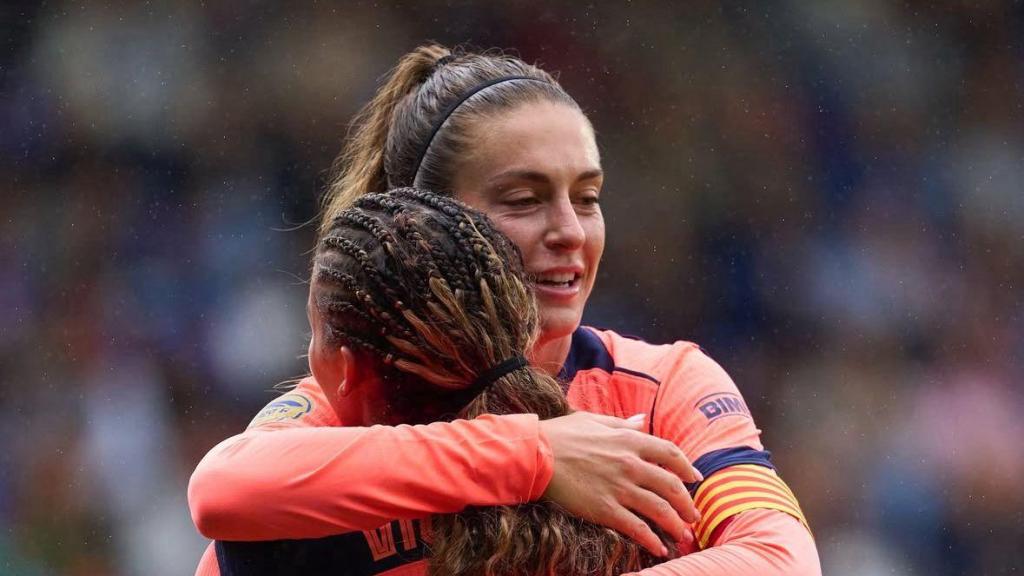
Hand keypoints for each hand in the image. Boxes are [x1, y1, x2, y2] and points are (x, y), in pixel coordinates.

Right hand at [539, 411, 702, 556]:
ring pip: (659, 509)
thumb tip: (641, 421)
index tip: (694, 479)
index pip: (670, 453)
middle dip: (687, 503)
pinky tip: (659, 548)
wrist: (533, 455)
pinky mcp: (604, 509)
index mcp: (628, 440)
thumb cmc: (560, 435)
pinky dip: (651, 539)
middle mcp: (629, 463)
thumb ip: (621, 424)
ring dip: (675, 523)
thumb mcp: (593, 420)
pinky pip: (636, 528)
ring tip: (682, 534)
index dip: (686, 467)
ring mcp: (618, 487)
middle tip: (693, 515)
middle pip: (671, 485)